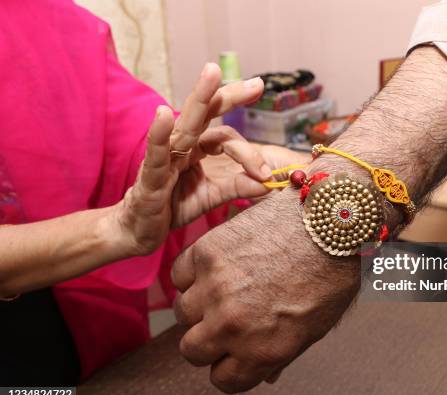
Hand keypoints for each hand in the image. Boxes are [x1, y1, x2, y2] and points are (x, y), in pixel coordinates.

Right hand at [111, 63, 269, 255]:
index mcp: (196, 148)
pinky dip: (159, 134)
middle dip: (229, 95)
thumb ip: (237, 187)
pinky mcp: (149, 176)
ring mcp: (164, 157)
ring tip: (212, 73)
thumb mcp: (212, 196)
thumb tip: (269, 183)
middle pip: (206, 114)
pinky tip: (162, 114)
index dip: (247, 152)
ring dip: (199, 98)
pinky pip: (156, 154)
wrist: (139, 230)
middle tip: (257, 83)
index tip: (267, 173)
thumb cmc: (173, 206)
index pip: (225, 137)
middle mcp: (181, 145)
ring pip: (185, 126)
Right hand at [171, 188, 360, 393]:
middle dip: (208, 339)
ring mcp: (215, 288)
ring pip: (182, 312)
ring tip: (226, 286)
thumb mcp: (315, 327)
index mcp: (263, 351)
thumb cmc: (331, 272)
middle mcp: (233, 325)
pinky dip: (193, 273)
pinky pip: (179, 275)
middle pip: (192, 350)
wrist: (330, 219)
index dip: (229, 365)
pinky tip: (217, 266)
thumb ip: (282, 355)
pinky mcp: (206, 252)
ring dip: (200, 304)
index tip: (234, 351)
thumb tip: (265, 375)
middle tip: (226, 319)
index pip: (222, 379)